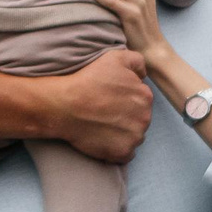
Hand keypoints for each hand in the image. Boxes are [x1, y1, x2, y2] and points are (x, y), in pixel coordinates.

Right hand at [46, 47, 153, 164]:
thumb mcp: (114, 58)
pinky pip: (125, 154)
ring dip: (122, 133)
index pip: (141, 100)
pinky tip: (102, 138)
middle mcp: (145, 118)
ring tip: (101, 125)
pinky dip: (116, 149)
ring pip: (134, 136)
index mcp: (145, 96)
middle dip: (126, 116)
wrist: (66, 105)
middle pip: (139, 119)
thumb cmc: (88, 80)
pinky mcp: (123, 153)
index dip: (124, 99)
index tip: (109, 98)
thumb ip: (137, 61)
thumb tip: (144, 74)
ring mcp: (135, 137)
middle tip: (104, 112)